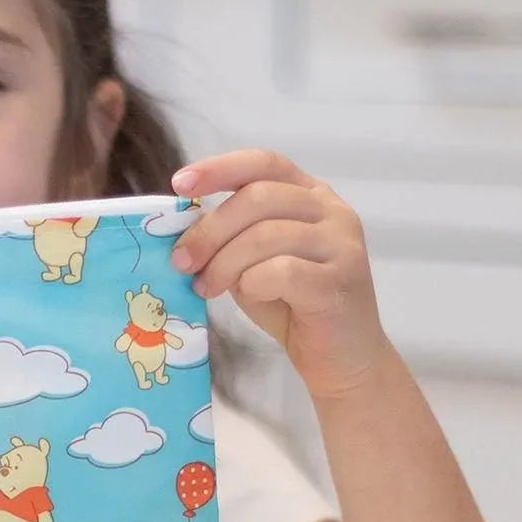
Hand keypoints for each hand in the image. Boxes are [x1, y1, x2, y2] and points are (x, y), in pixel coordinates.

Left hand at [169, 150, 388, 400]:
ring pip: (266, 235)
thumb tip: (180, 227)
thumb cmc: (292, 306)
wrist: (341, 358)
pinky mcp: (341, 281)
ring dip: (224, 262)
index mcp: (310, 195)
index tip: (179, 184)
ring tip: (207, 287)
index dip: (219, 168)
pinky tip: (249, 296)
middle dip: (210, 230)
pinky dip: (252, 283)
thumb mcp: (252, 261)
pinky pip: (281, 270)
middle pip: (258, 197)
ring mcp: (341, 244)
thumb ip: (230, 236)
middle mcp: (332, 211)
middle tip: (182, 261)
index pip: (263, 163)